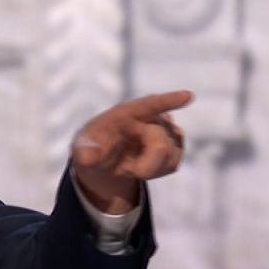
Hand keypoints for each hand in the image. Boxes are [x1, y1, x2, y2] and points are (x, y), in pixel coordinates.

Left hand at [70, 90, 193, 213]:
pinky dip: (155, 172)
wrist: (105, 158)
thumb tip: (88, 157)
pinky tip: (142, 166)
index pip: (150, 104)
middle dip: (145, 165)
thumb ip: (84, 153)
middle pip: (160, 145)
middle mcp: (151, 117)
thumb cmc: (92, 146)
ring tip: (129, 164)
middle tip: (126, 170)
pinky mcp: (175, 146)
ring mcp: (166, 130)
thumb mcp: (81, 150)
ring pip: (169, 157)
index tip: (187, 96)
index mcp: (127, 112)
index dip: (168, 101)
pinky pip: (172, 165)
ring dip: (148, 169)